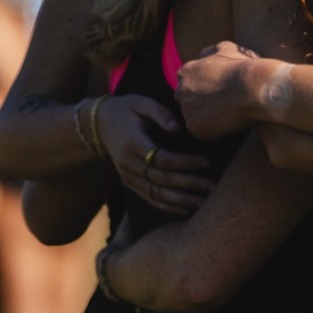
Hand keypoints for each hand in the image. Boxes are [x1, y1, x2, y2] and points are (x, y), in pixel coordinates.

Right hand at [96, 94, 212, 214]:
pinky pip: (148, 198)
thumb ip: (161, 113)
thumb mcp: (143, 103)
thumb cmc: (128, 110)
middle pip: (160, 179)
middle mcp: (128, 163)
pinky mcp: (129, 182)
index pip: (161, 158)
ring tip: (204, 201)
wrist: (99, 123)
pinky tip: (186, 209)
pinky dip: (167, 206)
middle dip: (188, 184)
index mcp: (132, 143)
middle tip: (213, 186)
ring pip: (154, 193)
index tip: (207, 162)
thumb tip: (178, 128)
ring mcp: (127, 176)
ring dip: (180, 200)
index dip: (185, 162)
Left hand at [174, 42, 263, 138]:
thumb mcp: (227, 48)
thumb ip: (209, 53)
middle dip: (204, 104)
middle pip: (189, 101)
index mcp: (185, 72)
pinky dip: (216, 130)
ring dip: (211, 117)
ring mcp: (186, 110)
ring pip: (196, 118)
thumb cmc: (246, 67)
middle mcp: (180, 91)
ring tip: (232, 113)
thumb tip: (205, 57)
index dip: (207, 88)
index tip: (222, 90)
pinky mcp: (195, 128)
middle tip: (226, 103)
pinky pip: (204, 132)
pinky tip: (231, 122)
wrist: (257, 88)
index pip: (190, 84)